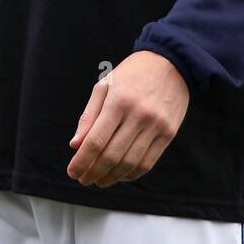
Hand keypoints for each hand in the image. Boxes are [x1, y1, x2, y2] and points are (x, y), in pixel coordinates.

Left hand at [66, 50, 189, 188]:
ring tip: (99, 180)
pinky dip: (131, 174)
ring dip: (111, 177)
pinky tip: (120, 175)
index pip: (96, 141)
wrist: (171, 62)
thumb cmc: (132, 74)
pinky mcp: (169, 133)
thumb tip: (75, 145)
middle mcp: (138, 115)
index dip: (81, 161)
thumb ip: (89, 116)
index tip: (72, 172)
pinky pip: (148, 162)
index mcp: (118, 102)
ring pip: (130, 163)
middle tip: (83, 179)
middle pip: (112, 156)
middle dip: (93, 172)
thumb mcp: (105, 86)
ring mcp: (156, 125)